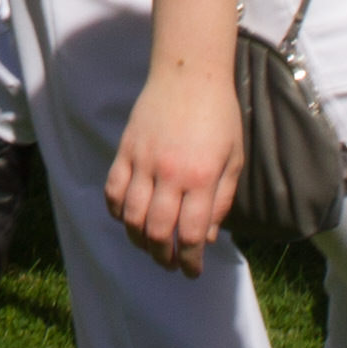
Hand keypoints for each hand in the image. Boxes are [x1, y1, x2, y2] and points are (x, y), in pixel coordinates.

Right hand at [105, 67, 244, 276]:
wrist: (189, 75)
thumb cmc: (219, 117)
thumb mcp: (233, 161)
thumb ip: (221, 201)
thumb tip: (207, 237)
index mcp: (202, 179)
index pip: (192, 234)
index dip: (191, 260)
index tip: (192, 271)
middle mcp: (170, 174)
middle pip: (157, 232)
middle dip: (163, 257)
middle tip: (170, 264)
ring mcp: (143, 161)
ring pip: (131, 216)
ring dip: (138, 239)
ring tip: (149, 246)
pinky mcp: (125, 150)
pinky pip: (113, 190)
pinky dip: (117, 211)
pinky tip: (127, 218)